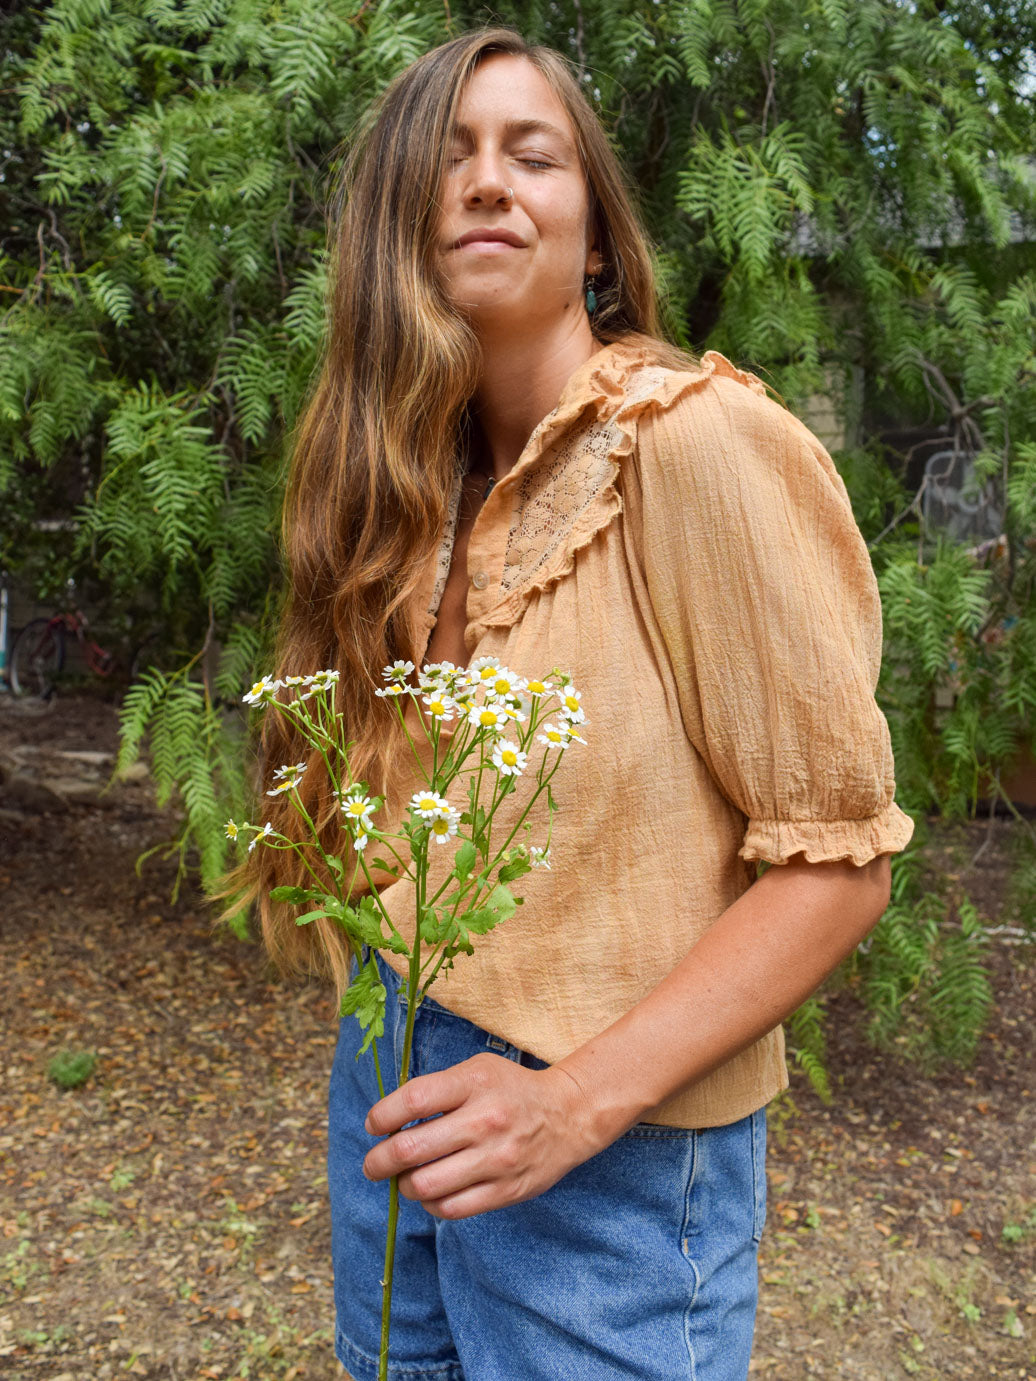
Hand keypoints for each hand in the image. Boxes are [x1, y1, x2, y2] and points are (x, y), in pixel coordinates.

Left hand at [362, 1053, 602, 1219]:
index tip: (374, 1125)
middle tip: (373, 1164)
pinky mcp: (506, 1190)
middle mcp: (484, 1121)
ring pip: (426, 1186)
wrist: (568, 1115)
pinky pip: (452, 1209)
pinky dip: (430, 1204)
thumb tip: (389, 1121)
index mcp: (474, 1083)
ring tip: (402, 1179)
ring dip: (403, 1186)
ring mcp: (496, 1159)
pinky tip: (430, 1193)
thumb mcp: (476, 1070)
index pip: (413, 1100)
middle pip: (410, 1149)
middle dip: (378, 1161)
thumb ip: (436, 1090)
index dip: (382, 1116)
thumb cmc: (511, 1090)